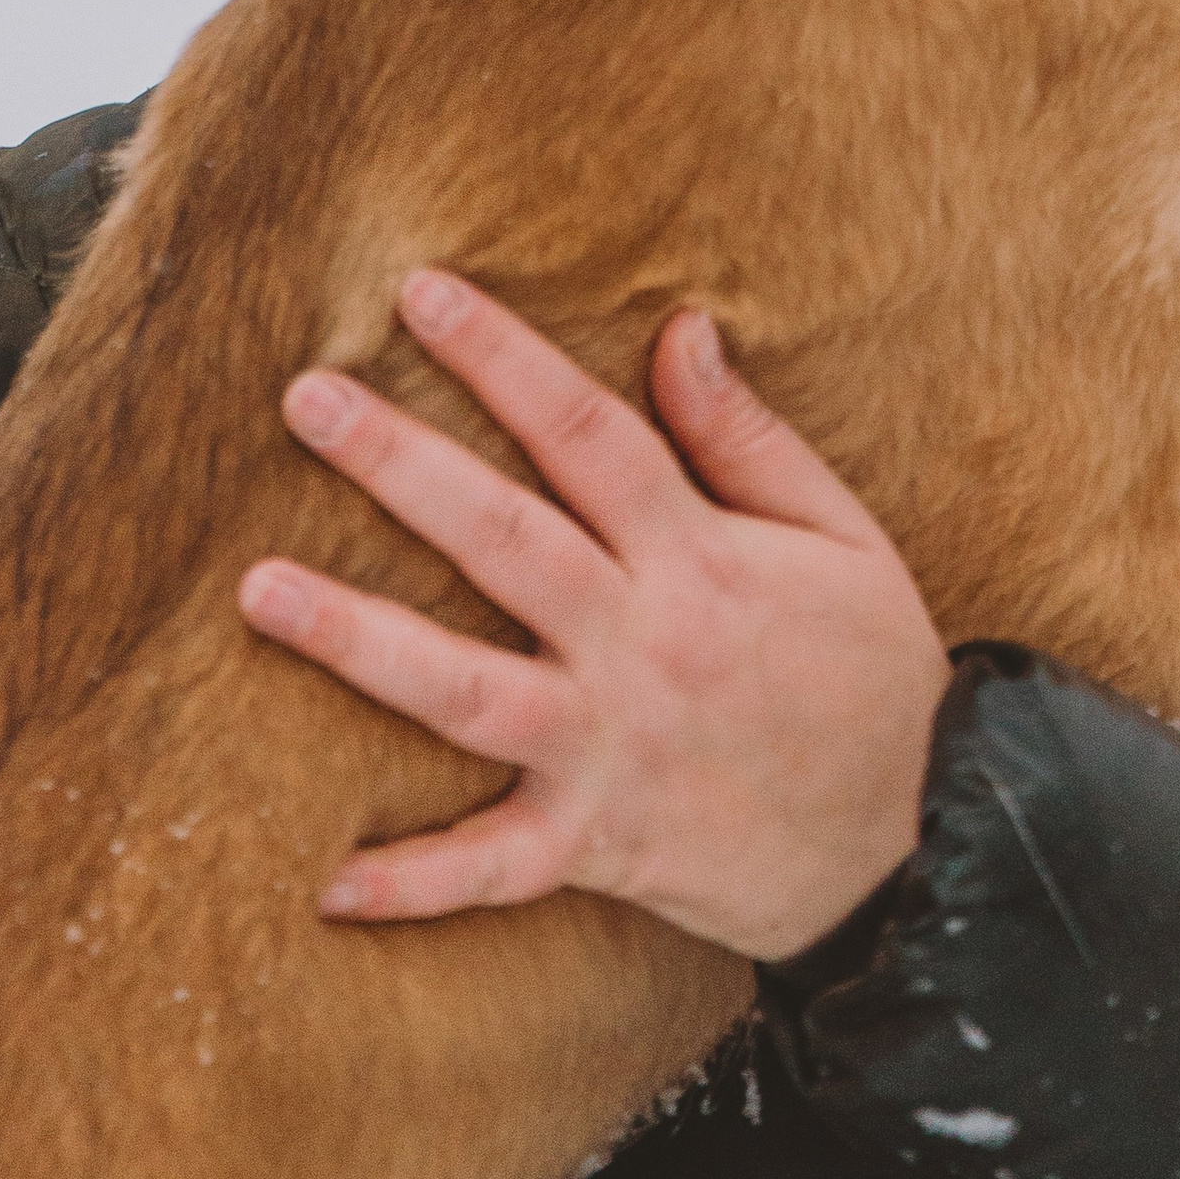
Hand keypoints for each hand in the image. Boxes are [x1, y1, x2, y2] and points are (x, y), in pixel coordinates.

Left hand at [239, 278, 951, 961]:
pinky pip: (493, 870)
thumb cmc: (878, 675)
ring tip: (258, 587)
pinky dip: (414, 883)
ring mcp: (611, 751)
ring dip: (357, 642)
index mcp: (700, 560)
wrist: (921, 838)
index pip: (588, 435)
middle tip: (306, 398)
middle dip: (402, 464)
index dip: (504, 359)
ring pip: (465, 690)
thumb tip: (680, 329)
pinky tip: (325, 881)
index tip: (420, 294)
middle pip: (504, 540)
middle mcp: (642, 647)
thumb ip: (749, 439)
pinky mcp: (599, 845)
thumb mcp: (844, 537)